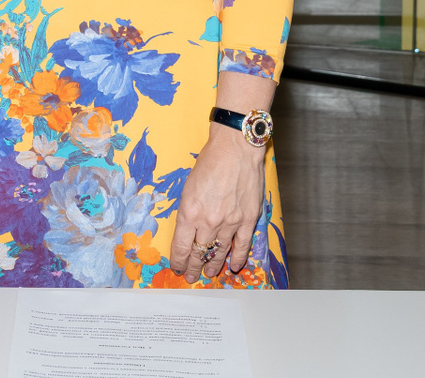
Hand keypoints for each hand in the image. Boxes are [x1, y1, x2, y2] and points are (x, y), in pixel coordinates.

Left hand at [169, 124, 265, 279]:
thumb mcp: (188, 187)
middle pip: (199, 252)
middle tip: (191, 276)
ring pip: (220, 252)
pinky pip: (241, 245)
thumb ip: (188, 211)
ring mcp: (230, 222)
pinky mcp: (247, 219)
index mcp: (189, 213)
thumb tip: (188, 229)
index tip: (177, 267)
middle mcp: (208, 222)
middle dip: (193, 266)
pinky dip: (237, 258)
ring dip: (213, 265)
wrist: (236, 148)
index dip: (178, 261)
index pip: (181, 246)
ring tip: (209, 274)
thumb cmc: (210, 162)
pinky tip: (233, 266)